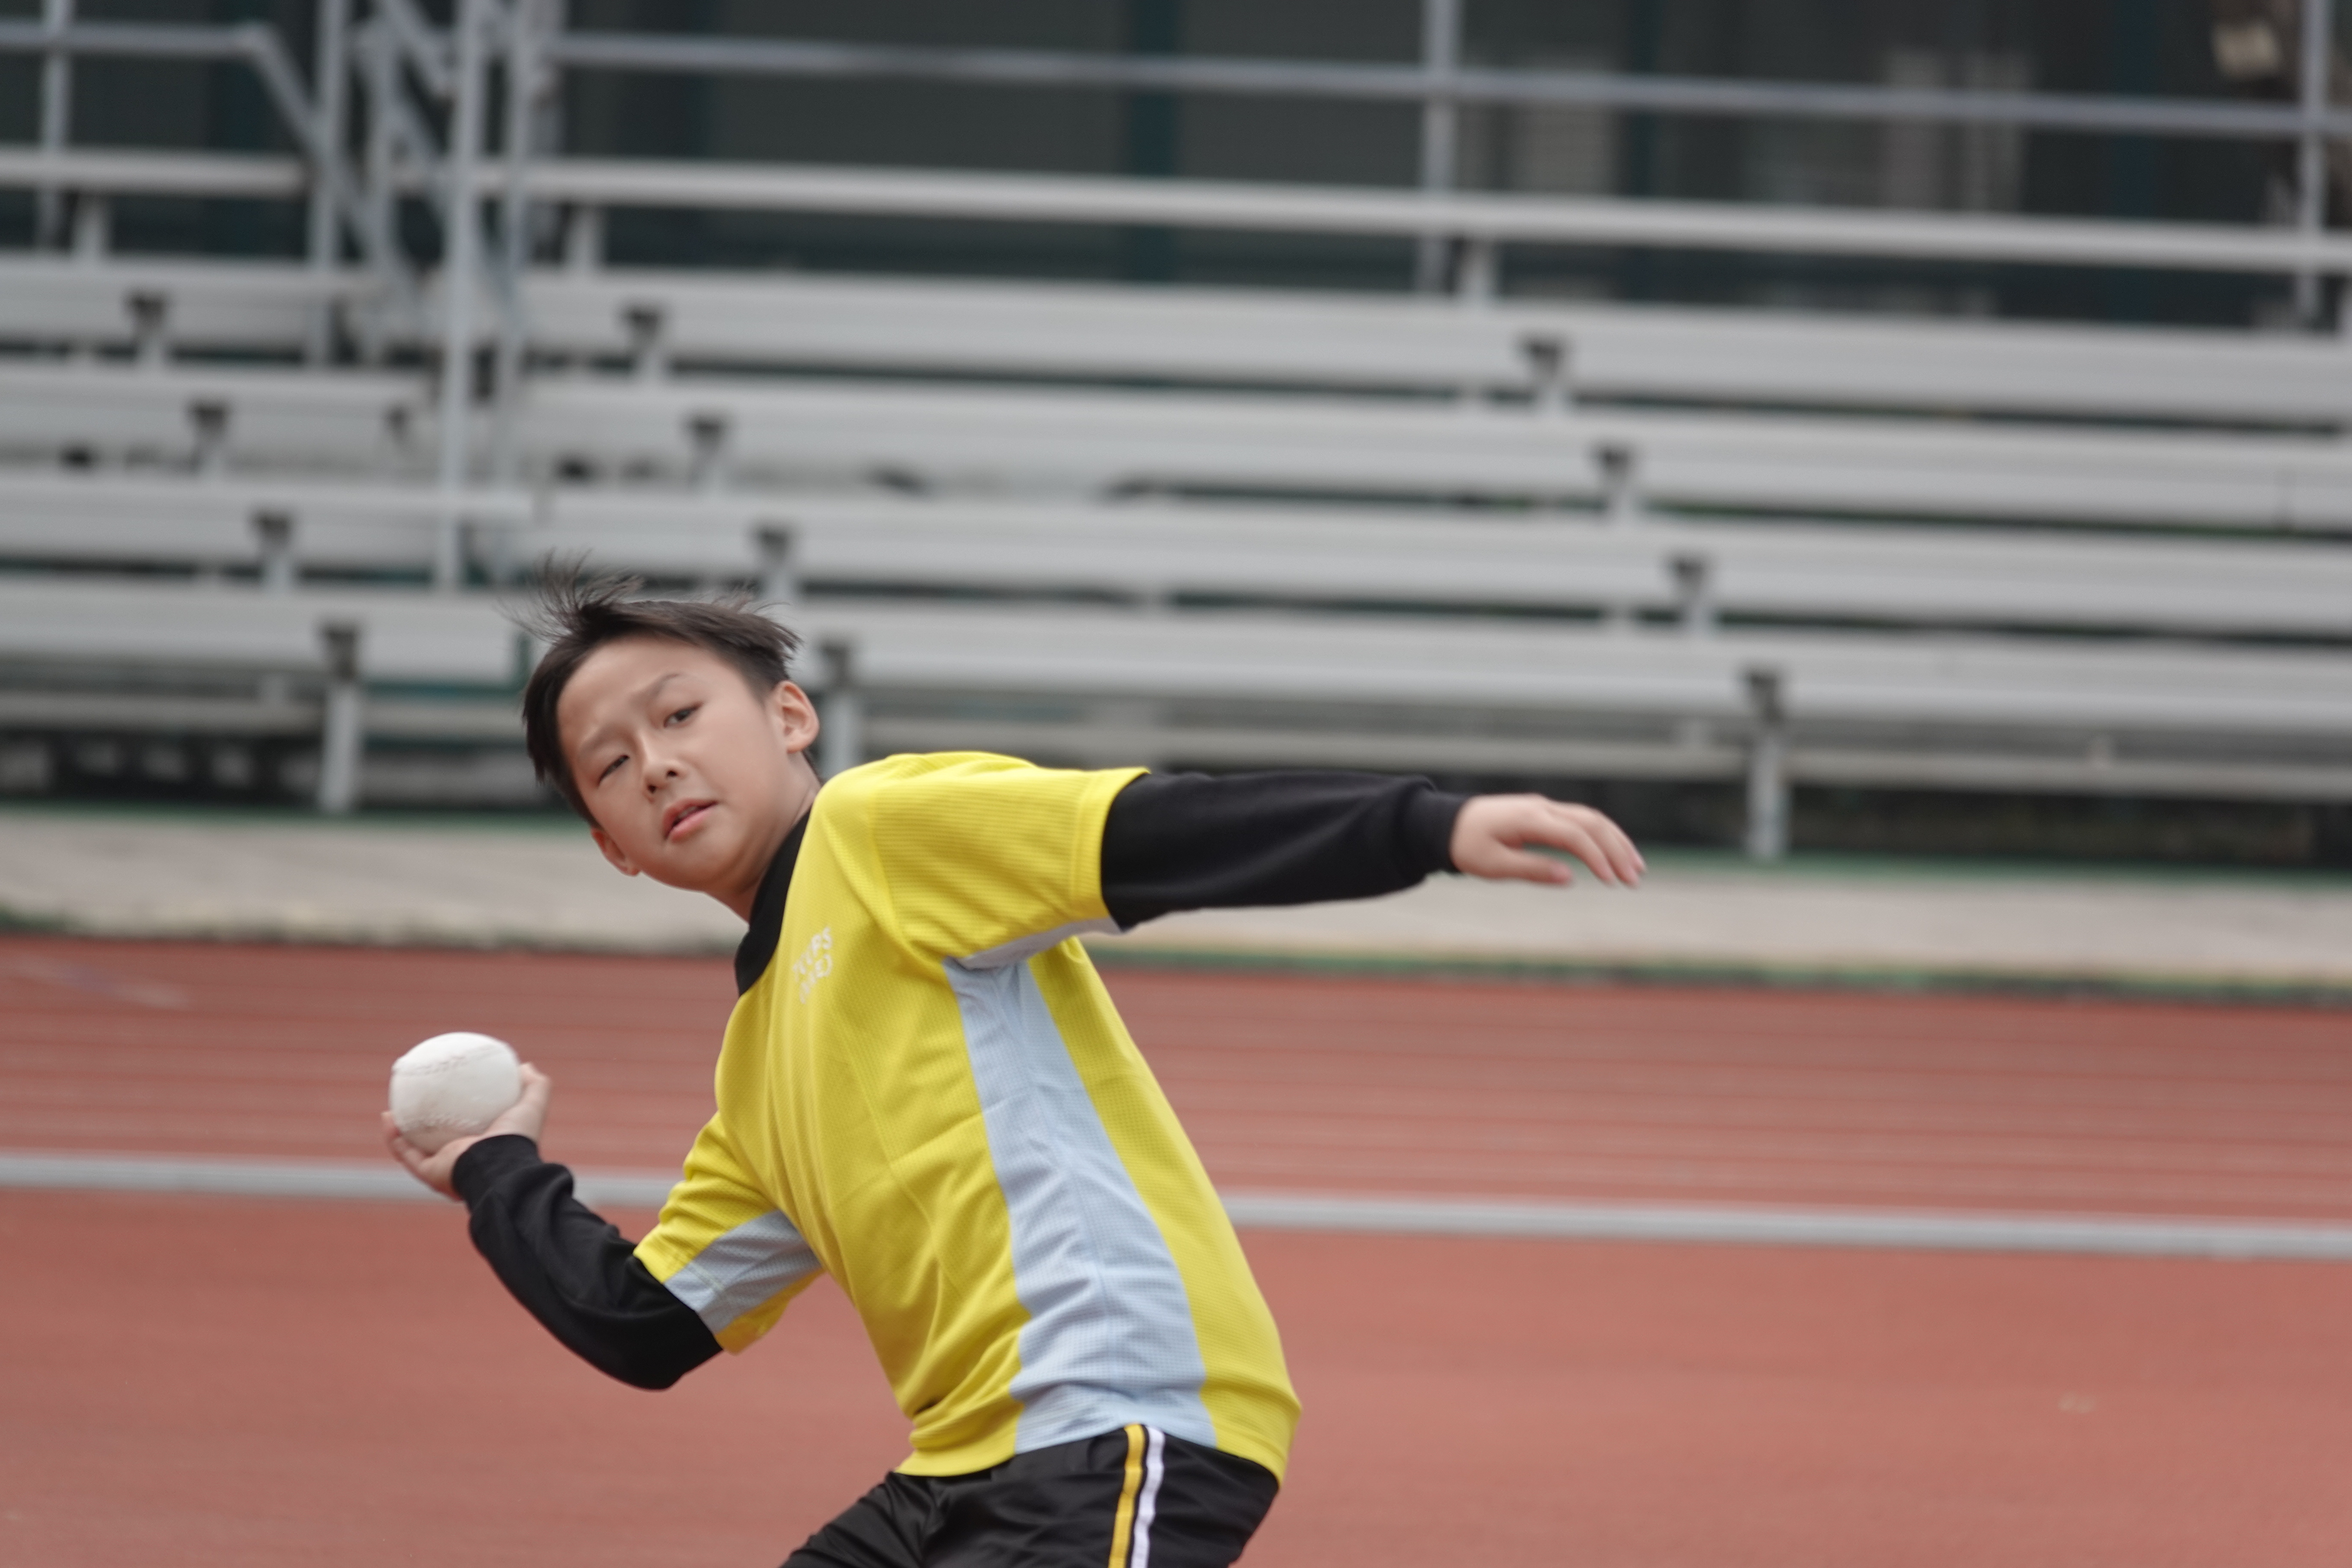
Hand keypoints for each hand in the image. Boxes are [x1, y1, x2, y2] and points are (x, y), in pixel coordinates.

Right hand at [381, 1063, 553, 1201]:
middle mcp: (463, 1162)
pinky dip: (393, 1137)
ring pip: (415, 1150)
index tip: (449, 1092)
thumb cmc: (517, 1138)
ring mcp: (445, 1170)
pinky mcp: (430, 1174)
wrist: (501, 1167)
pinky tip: (387, 1116)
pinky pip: (405, 1154)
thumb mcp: (532, 1105)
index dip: (456, 1114)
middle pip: (438, 1143)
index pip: (468, 1130)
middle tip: (415, 1101)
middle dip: (424, 1126)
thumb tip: (524, 1066)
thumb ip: (534, 1085)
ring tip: (391, 1109)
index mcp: (486, 1149)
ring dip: (401, 1132)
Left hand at [1449, 795, 1644, 888]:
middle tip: (1635, 878)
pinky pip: (1581, 821)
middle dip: (1617, 849)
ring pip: (1591, 819)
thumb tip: (1570, 877)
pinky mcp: (1545, 813)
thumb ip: (1531, 869)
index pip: (1574, 834)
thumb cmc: (1467, 846)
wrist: (1447, 824)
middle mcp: (1542, 808)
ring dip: (1616, 841)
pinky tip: (1614, 854)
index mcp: (1529, 819)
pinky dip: (1601, 836)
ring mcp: (1545, 808)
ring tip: (1635, 868)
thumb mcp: (1493, 865)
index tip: (1610, 880)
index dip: (1596, 857)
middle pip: (1592, 822)